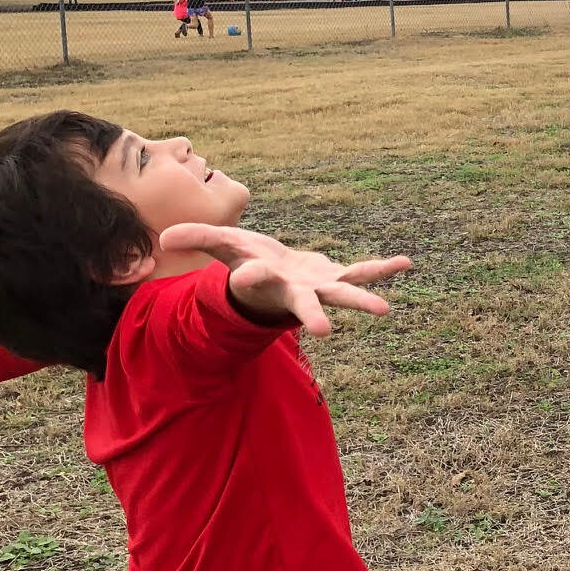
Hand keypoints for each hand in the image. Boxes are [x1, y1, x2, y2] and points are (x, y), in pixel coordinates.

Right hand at [159, 224, 410, 336]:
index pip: (252, 278)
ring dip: (361, 301)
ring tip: (385, 309)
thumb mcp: (222, 244)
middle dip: (312, 316)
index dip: (248, 276)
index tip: (244, 275)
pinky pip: (362, 273)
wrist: (273, 276)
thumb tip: (164, 238)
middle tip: (325, 332)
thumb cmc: (245, 261)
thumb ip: (196, 239)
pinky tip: (405, 262)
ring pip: (340, 296)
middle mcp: (292, 291)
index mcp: (262, 281)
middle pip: (302, 305)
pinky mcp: (335, 278)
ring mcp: (317, 288)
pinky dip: (382, 269)